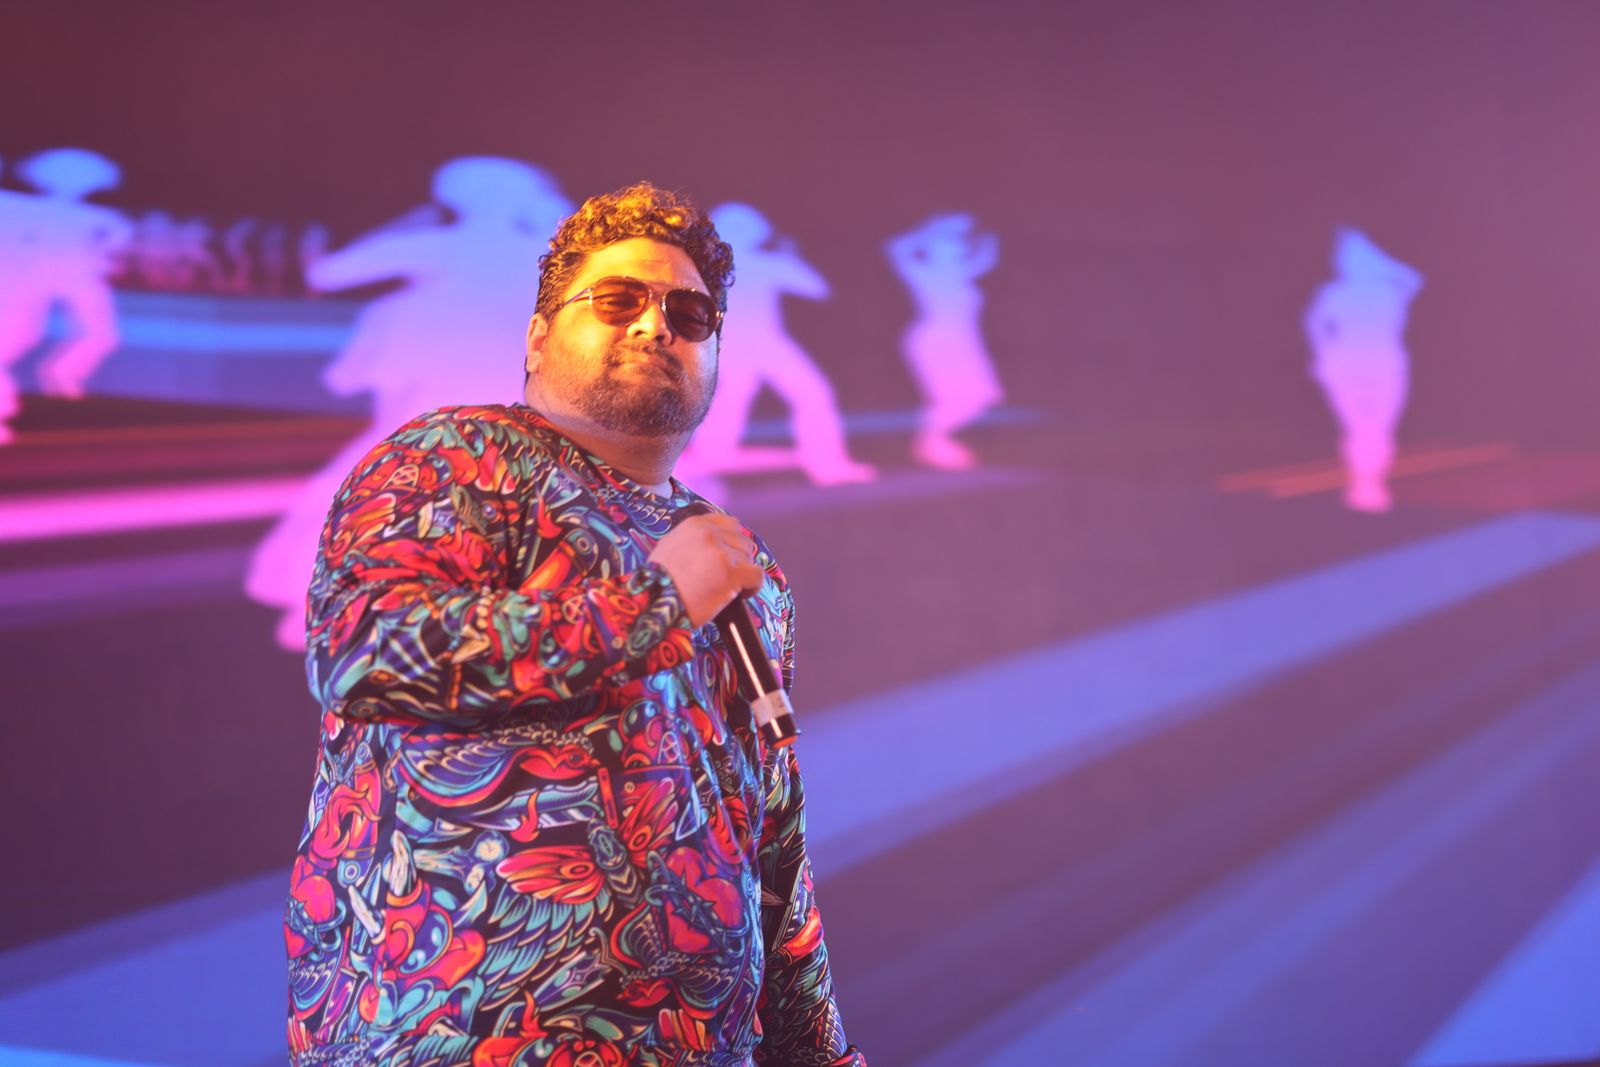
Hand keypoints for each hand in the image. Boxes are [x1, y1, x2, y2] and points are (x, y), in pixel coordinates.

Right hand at [648, 514, 764, 626]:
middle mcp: (709, 533)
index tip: (727, 556)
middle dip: (738, 558)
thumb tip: (715, 543)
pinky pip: (756, 576)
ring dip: (743, 573)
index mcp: (694, 524)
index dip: (731, 541)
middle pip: (742, 540)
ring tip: (727, 587)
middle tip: (725, 576)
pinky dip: (752, 587)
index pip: (728, 523)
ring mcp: (721, 552)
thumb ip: (693, 540)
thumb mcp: (669, 547)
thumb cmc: (658, 583)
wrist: (653, 605)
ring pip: (749, 558)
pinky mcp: (731, 572)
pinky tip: (741, 595)